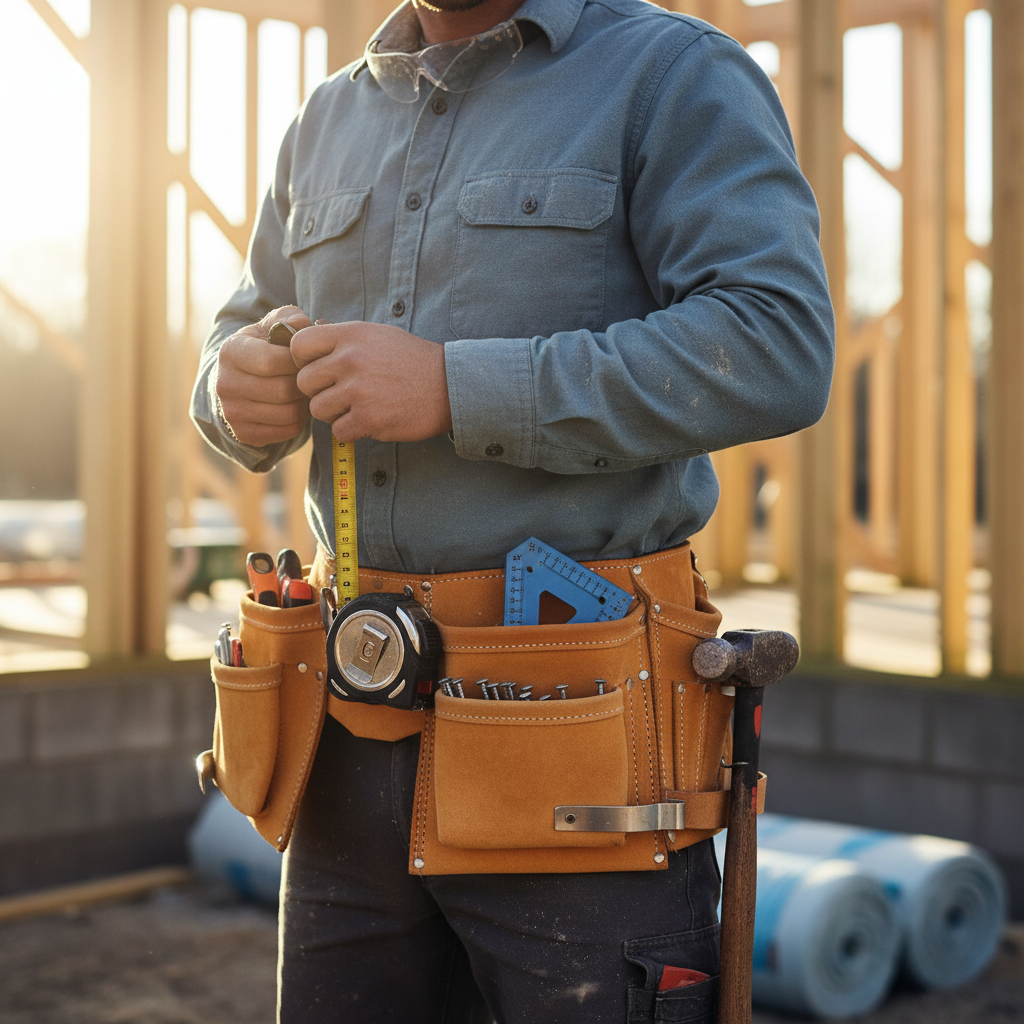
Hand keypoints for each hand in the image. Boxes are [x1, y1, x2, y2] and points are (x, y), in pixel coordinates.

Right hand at [216, 306, 311, 446]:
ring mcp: (232, 412)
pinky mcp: (244, 433)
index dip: (298, 361)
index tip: (306, 358)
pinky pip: (288, 431)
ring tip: (305, 391)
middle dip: (304, 384)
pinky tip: (296, 406)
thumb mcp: (272, 326)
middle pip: (283, 390)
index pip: (272, 361)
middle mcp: (225, 384)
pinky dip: (300, 420)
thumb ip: (289, 318)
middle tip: (312, 378)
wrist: (240, 379)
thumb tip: (302, 323)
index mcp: (231, 352)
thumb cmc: (264, 347)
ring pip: (288, 413)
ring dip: (305, 403)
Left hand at [291, 322, 452, 442]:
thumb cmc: (411, 360)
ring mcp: (358, 391)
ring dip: (333, 412)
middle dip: (319, 390)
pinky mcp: (368, 419)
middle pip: (303, 381)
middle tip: (340, 393)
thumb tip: (304, 345)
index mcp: (350, 335)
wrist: (448, 385)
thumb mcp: (377, 335)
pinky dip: (351, 430)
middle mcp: (350, 360)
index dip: (303, 360)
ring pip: (317, 409)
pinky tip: (369, 420)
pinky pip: (338, 431)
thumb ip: (343, 339)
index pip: (299, 345)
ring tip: (356, 407)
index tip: (319, 368)